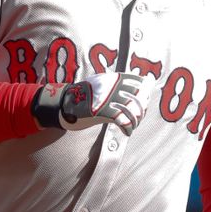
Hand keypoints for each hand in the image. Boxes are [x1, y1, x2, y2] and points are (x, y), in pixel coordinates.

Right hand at [32, 72, 152, 135]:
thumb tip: (133, 86)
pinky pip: (122, 121)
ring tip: (133, 126)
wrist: (64, 104)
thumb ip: (113, 84)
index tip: (146, 99)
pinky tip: (127, 132)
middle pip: (138, 97)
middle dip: (142, 109)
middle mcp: (111, 87)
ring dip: (136, 121)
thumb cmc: (82, 96)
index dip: (145, 91)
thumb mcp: (98, 84)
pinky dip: (128, 128)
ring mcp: (107, 99)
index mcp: (112, 79)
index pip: (137, 81)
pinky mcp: (102, 112)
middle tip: (140, 116)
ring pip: (132, 111)